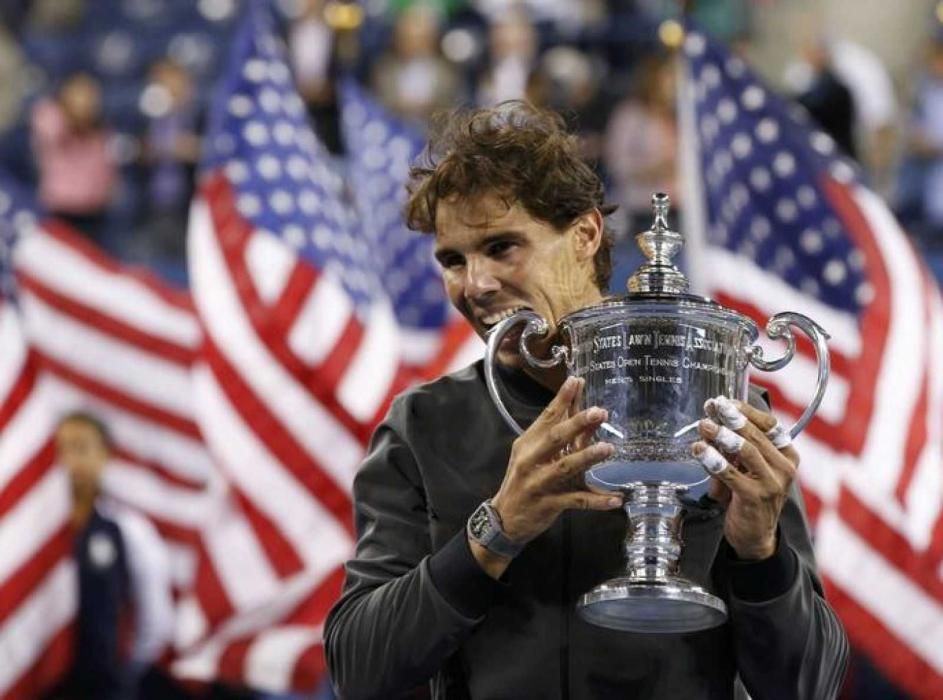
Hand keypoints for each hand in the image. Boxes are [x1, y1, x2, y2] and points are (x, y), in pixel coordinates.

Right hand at [490, 376, 621, 542]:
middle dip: (577, 424)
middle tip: (599, 412)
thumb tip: (588, 414)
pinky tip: (615, 499)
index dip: (561, 399)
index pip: (545, 417)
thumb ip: (561, 437)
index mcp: (528, 444)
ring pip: (565, 467)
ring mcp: (539, 483)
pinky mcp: (549, 504)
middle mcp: (531, 460)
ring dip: (587, 457)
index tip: (576, 381)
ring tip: (608, 448)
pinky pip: (576, 501)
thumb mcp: (536, 456)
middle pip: (554, 438)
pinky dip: (596, 501)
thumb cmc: (524, 480)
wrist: (505, 518)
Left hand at [691, 396, 799, 559]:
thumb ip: (731, 447)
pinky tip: (700, 450)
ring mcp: (772, 483)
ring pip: (746, 451)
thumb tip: (709, 422)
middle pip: (756, 435)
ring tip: (704, 426)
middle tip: (713, 407)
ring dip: (722, 436)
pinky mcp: (755, 497)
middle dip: (731, 419)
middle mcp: (784, 468)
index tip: (725, 401)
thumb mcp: (744, 467)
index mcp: (787, 455)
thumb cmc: (748, 495)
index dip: (746, 410)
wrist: (754, 536)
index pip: (769, 424)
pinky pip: (732, 474)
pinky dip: (714, 460)